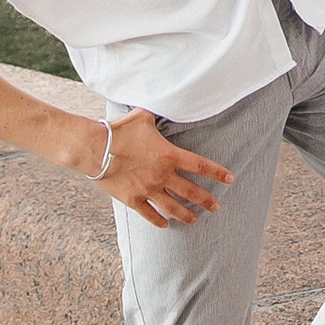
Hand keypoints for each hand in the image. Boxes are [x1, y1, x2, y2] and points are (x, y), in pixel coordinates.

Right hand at [79, 106, 230, 229]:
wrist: (95, 148)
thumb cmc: (119, 130)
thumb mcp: (143, 116)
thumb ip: (157, 114)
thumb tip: (165, 99)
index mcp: (169, 155)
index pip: (200, 165)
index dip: (217, 173)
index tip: (230, 179)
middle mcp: (163, 175)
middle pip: (191, 191)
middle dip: (206, 200)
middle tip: (216, 207)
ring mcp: (148, 190)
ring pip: (173, 207)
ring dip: (186, 215)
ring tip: (195, 220)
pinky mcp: (133, 199)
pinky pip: (149, 214)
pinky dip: (159, 221)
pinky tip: (166, 225)